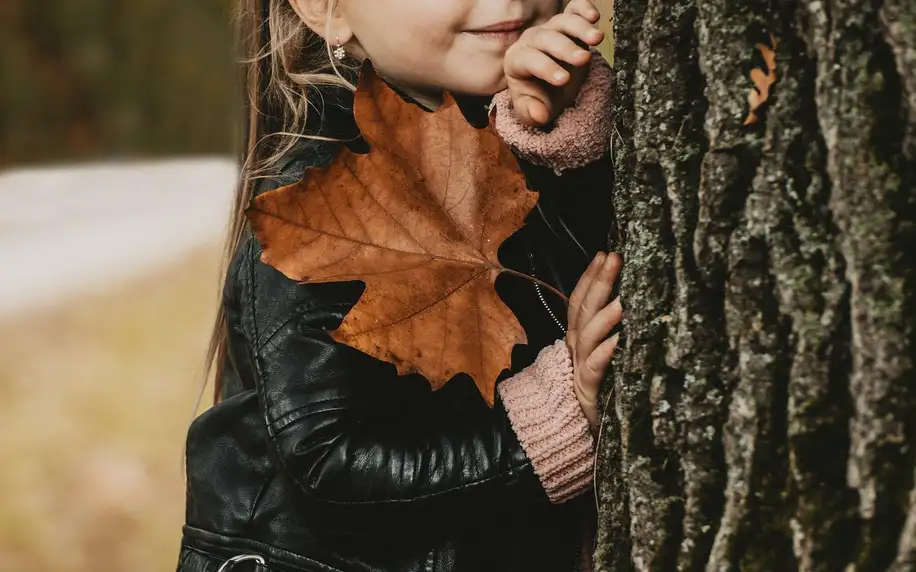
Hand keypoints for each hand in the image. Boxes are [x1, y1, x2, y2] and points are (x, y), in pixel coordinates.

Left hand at [504, 0, 604, 126]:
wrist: (550, 88)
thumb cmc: (539, 98)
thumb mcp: (532, 112)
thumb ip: (531, 113)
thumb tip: (539, 115)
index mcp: (516, 61)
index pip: (528, 60)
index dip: (545, 68)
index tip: (564, 80)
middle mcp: (531, 41)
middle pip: (546, 38)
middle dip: (565, 48)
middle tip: (584, 60)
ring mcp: (550, 28)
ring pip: (562, 21)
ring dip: (580, 27)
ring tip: (597, 39)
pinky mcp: (567, 22)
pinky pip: (573, 8)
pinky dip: (584, 7)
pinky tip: (595, 16)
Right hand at [567, 251, 622, 432]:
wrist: (577, 434)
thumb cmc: (598, 391)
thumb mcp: (602, 358)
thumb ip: (608, 333)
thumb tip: (629, 302)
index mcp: (578, 339)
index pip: (579, 300)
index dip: (589, 276)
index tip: (604, 253)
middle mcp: (576, 349)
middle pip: (583, 310)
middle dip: (598, 282)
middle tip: (614, 258)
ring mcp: (580, 368)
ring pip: (587, 336)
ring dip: (604, 316)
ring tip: (620, 299)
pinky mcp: (588, 391)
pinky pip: (596, 369)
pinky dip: (606, 353)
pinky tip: (619, 341)